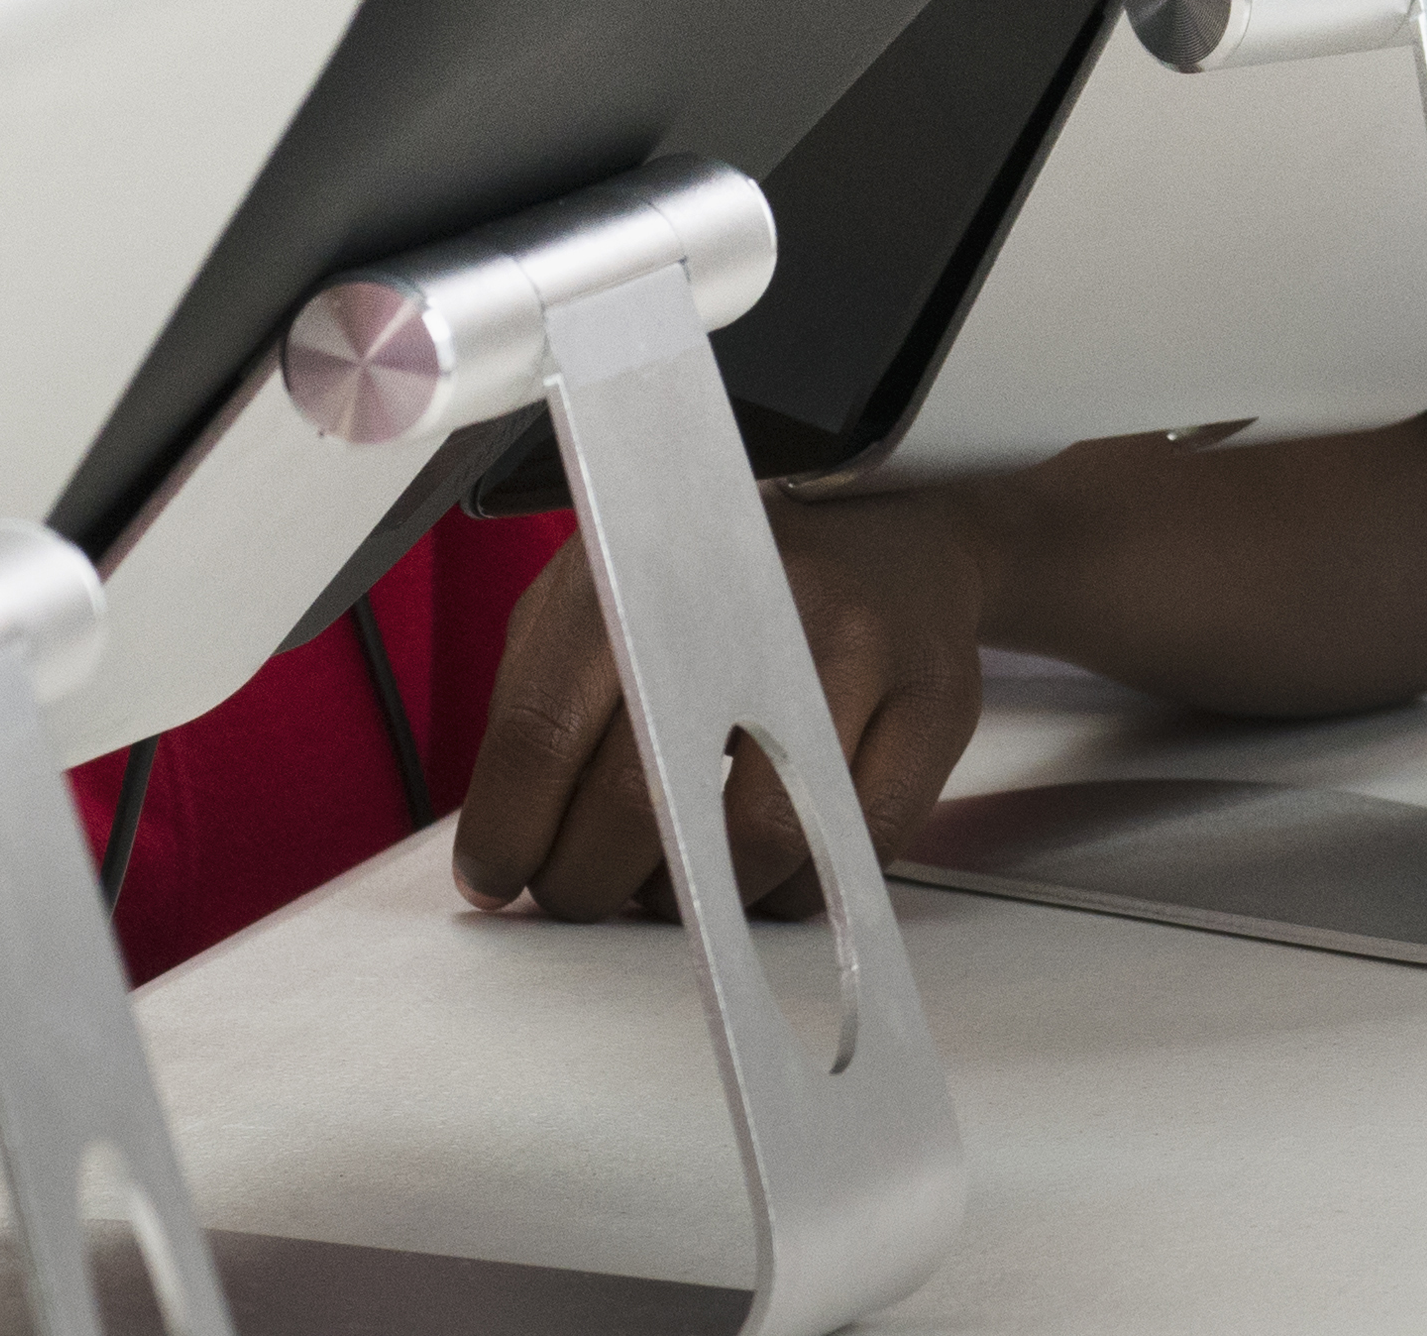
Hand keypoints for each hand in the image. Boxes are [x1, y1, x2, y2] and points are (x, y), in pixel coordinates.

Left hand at [455, 493, 985, 922]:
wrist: (886, 525)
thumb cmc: (718, 573)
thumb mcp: (603, 588)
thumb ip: (541, 695)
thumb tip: (497, 838)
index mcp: (641, 562)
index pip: (546, 723)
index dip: (510, 824)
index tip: (494, 875)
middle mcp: (747, 596)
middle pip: (642, 796)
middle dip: (587, 879)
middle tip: (575, 896)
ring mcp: (850, 651)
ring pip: (756, 840)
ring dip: (693, 901)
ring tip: (664, 888)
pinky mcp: (932, 705)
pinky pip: (853, 849)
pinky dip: (791, 891)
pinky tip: (757, 878)